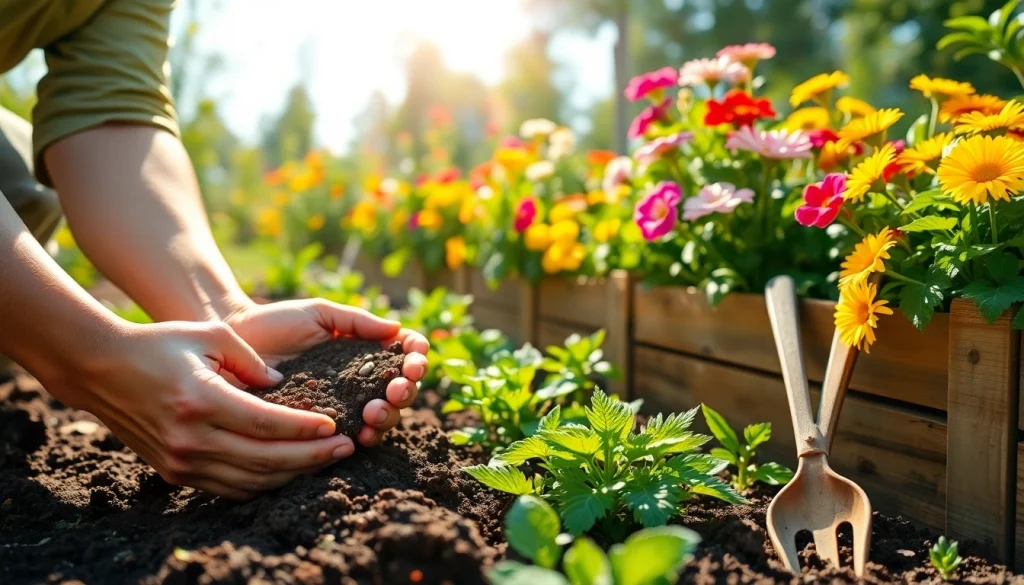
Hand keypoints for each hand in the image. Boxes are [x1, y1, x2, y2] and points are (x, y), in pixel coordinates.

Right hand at [39, 320, 354, 499]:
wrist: (102, 369)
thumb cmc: (160, 344)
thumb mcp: (210, 336)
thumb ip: (252, 359)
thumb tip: (283, 386)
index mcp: (201, 401)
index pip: (266, 424)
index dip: (304, 429)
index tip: (335, 426)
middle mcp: (190, 438)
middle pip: (265, 459)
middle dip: (311, 457)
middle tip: (347, 448)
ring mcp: (181, 461)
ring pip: (250, 480)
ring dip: (293, 474)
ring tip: (327, 460)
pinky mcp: (175, 472)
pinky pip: (229, 488)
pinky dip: (264, 483)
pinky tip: (290, 470)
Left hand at [224, 299, 428, 446]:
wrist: (234, 343)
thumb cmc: (276, 322)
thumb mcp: (320, 314)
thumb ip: (357, 321)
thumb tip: (398, 330)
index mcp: (365, 355)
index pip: (403, 359)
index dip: (416, 360)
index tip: (413, 359)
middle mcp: (359, 384)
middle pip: (400, 394)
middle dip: (406, 392)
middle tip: (395, 389)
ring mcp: (342, 409)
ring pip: (381, 420)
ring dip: (388, 418)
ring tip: (376, 411)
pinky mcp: (319, 430)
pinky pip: (348, 439)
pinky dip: (362, 438)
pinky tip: (361, 435)